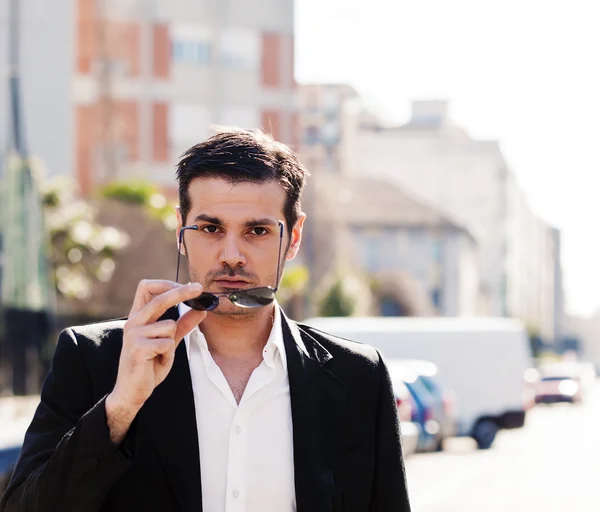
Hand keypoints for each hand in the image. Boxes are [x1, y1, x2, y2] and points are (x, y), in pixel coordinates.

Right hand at [109, 280, 206, 412]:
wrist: (132, 391)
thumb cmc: (149, 365)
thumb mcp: (169, 342)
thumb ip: (183, 325)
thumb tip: (201, 310)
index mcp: (138, 316)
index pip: (147, 288)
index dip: (167, 283)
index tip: (188, 286)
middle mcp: (133, 321)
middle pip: (159, 298)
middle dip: (181, 292)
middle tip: (199, 288)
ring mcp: (133, 334)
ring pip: (169, 325)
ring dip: (172, 342)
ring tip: (160, 355)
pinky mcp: (137, 347)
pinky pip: (167, 343)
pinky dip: (168, 354)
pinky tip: (156, 362)